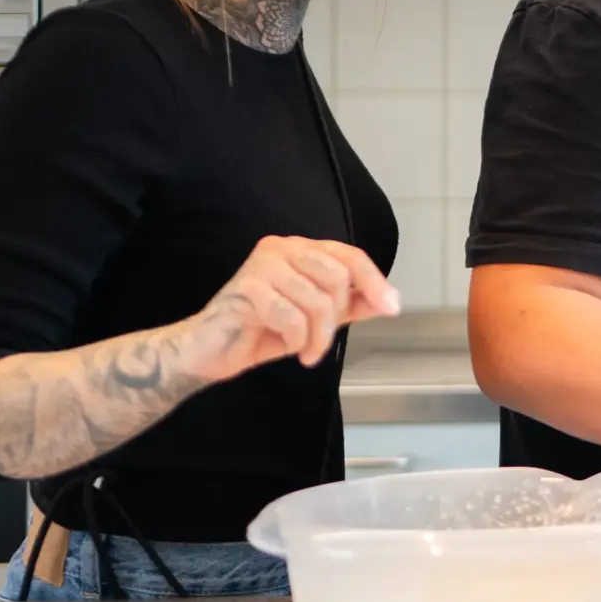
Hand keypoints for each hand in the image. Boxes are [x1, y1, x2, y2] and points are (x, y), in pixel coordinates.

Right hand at [196, 236, 399, 379]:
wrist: (209, 352)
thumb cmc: (261, 331)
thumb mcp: (316, 318)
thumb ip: (350, 305)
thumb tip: (389, 301)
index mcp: (299, 249)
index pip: (350, 256)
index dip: (375, 282)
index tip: (392, 307)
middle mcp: (281, 249)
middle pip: (338, 277)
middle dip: (337, 316)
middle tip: (321, 338)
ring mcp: (262, 266)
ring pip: (318, 301)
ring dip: (318, 337)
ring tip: (306, 350)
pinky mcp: (248, 290)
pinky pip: (293, 318)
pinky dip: (297, 340)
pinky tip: (288, 347)